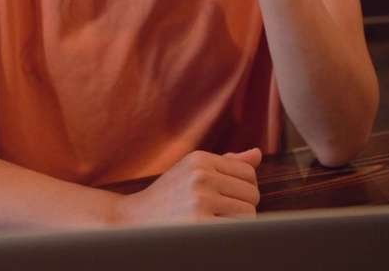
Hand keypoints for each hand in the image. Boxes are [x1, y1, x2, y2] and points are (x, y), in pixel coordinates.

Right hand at [113, 148, 261, 223]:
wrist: (132, 221)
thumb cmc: (167, 197)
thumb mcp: (191, 171)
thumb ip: (225, 164)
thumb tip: (257, 154)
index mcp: (200, 159)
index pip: (248, 172)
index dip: (243, 189)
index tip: (228, 198)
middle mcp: (201, 176)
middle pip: (252, 193)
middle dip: (242, 206)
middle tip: (220, 214)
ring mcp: (200, 200)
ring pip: (249, 213)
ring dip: (238, 223)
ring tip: (216, 223)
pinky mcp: (200, 224)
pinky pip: (239, 229)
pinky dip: (233, 234)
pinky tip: (214, 234)